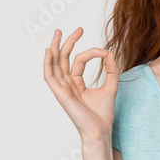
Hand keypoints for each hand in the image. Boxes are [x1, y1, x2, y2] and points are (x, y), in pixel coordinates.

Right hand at [43, 27, 119, 141]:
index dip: (92, 52)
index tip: (105, 51)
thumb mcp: (111, 86)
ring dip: (55, 48)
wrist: (100, 130)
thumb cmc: (103, 113)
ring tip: (58, 32)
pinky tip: (49, 52)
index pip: (79, 61)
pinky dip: (48, 64)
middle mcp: (67, 84)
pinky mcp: (61, 94)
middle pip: (63, 58)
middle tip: (79, 29)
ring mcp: (62, 89)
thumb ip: (112, 70)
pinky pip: (50, 77)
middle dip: (68, 42)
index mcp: (76, 82)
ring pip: (55, 64)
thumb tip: (110, 53)